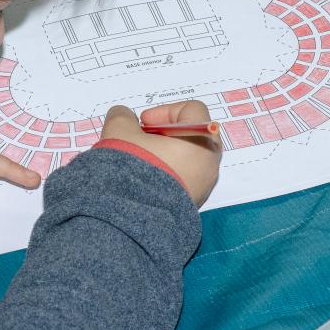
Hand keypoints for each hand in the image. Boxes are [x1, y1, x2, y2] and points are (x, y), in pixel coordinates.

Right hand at [100, 100, 221, 205]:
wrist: (132, 220)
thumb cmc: (134, 170)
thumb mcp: (120, 132)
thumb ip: (123, 117)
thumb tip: (124, 117)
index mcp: (202, 140)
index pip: (192, 110)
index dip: (164, 111)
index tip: (143, 124)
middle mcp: (209, 163)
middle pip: (192, 134)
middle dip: (165, 133)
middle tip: (141, 140)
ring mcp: (204, 186)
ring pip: (188, 158)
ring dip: (165, 154)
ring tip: (138, 161)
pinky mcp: (192, 204)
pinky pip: (184, 179)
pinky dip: (167, 173)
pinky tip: (143, 180)